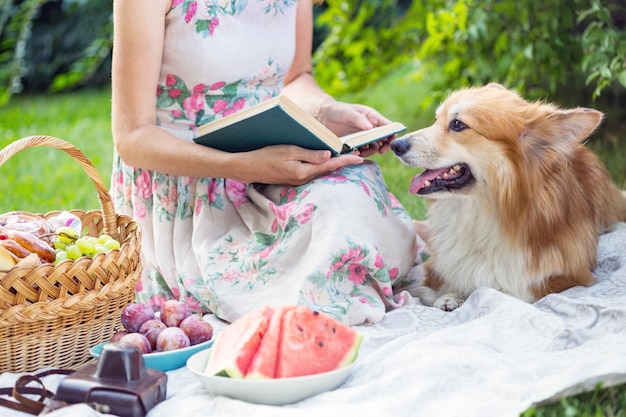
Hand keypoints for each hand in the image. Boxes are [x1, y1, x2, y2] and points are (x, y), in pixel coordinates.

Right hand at [234, 145, 363, 185]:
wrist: (248, 168)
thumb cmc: (266, 155)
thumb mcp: (288, 151)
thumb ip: (309, 154)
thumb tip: (328, 155)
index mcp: (303, 171)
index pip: (329, 165)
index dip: (345, 160)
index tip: (359, 157)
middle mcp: (304, 178)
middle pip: (328, 170)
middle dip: (344, 163)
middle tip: (360, 156)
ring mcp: (299, 180)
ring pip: (321, 172)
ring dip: (335, 165)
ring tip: (348, 157)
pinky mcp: (295, 178)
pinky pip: (313, 172)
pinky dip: (323, 167)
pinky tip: (328, 161)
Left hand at [317, 100, 396, 156]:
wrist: (323, 117)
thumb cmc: (337, 110)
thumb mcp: (348, 112)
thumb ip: (358, 118)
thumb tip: (370, 127)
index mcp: (372, 118)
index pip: (388, 126)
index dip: (392, 134)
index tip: (389, 142)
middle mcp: (370, 128)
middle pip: (384, 139)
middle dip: (385, 146)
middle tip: (381, 151)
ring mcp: (363, 137)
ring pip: (374, 147)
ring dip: (371, 152)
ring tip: (362, 153)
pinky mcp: (355, 144)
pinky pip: (362, 151)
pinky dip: (361, 154)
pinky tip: (355, 153)